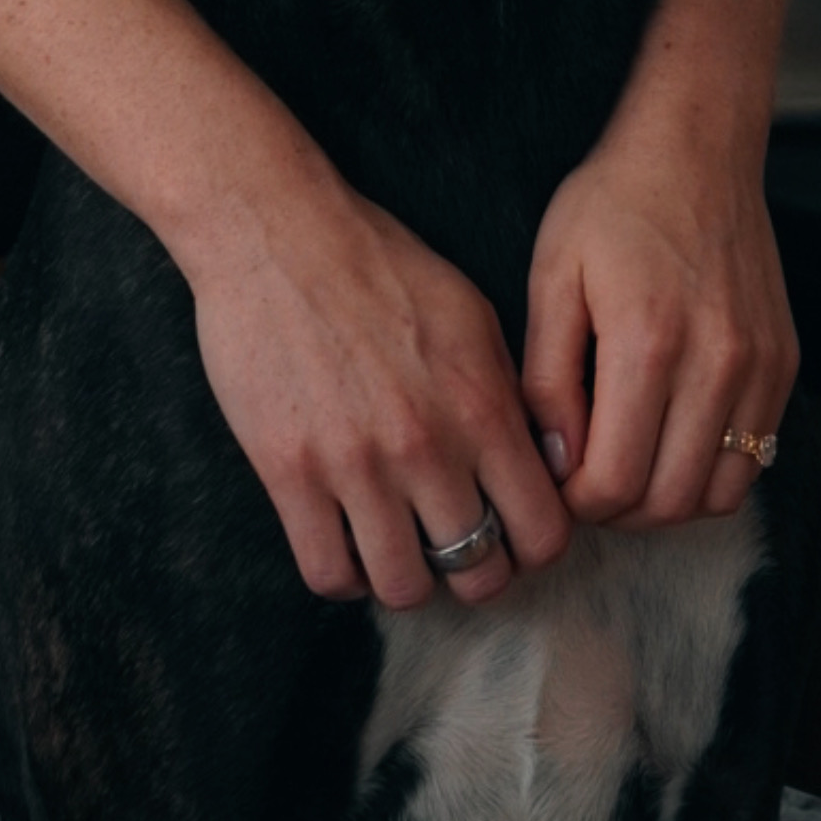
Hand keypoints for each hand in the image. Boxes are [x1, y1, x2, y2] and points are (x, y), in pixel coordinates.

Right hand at [187, 178, 573, 614]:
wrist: (277, 232)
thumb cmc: (376, 264)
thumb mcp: (471, 316)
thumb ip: (507, 397)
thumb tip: (538, 465)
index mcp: (483, 406)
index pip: (544, 531)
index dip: (535, 547)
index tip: (513, 534)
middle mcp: (428, 447)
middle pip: (480, 573)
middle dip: (476, 572)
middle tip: (454, 547)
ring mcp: (356, 465)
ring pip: (404, 588)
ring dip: (408, 578)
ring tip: (397, 547)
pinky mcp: (290, 473)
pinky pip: (328, 572)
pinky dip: (344, 574)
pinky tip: (346, 540)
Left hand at [522, 124, 797, 529]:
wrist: (696, 148)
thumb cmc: (615, 204)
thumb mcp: (554, 277)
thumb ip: (546, 378)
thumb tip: (557, 463)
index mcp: (647, 343)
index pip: (614, 482)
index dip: (576, 502)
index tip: (559, 479)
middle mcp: (715, 364)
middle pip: (668, 502)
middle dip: (619, 511)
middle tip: (590, 480)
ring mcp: (760, 367)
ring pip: (718, 494)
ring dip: (669, 501)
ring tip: (633, 465)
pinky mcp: (784, 364)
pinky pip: (757, 460)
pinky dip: (713, 472)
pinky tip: (676, 439)